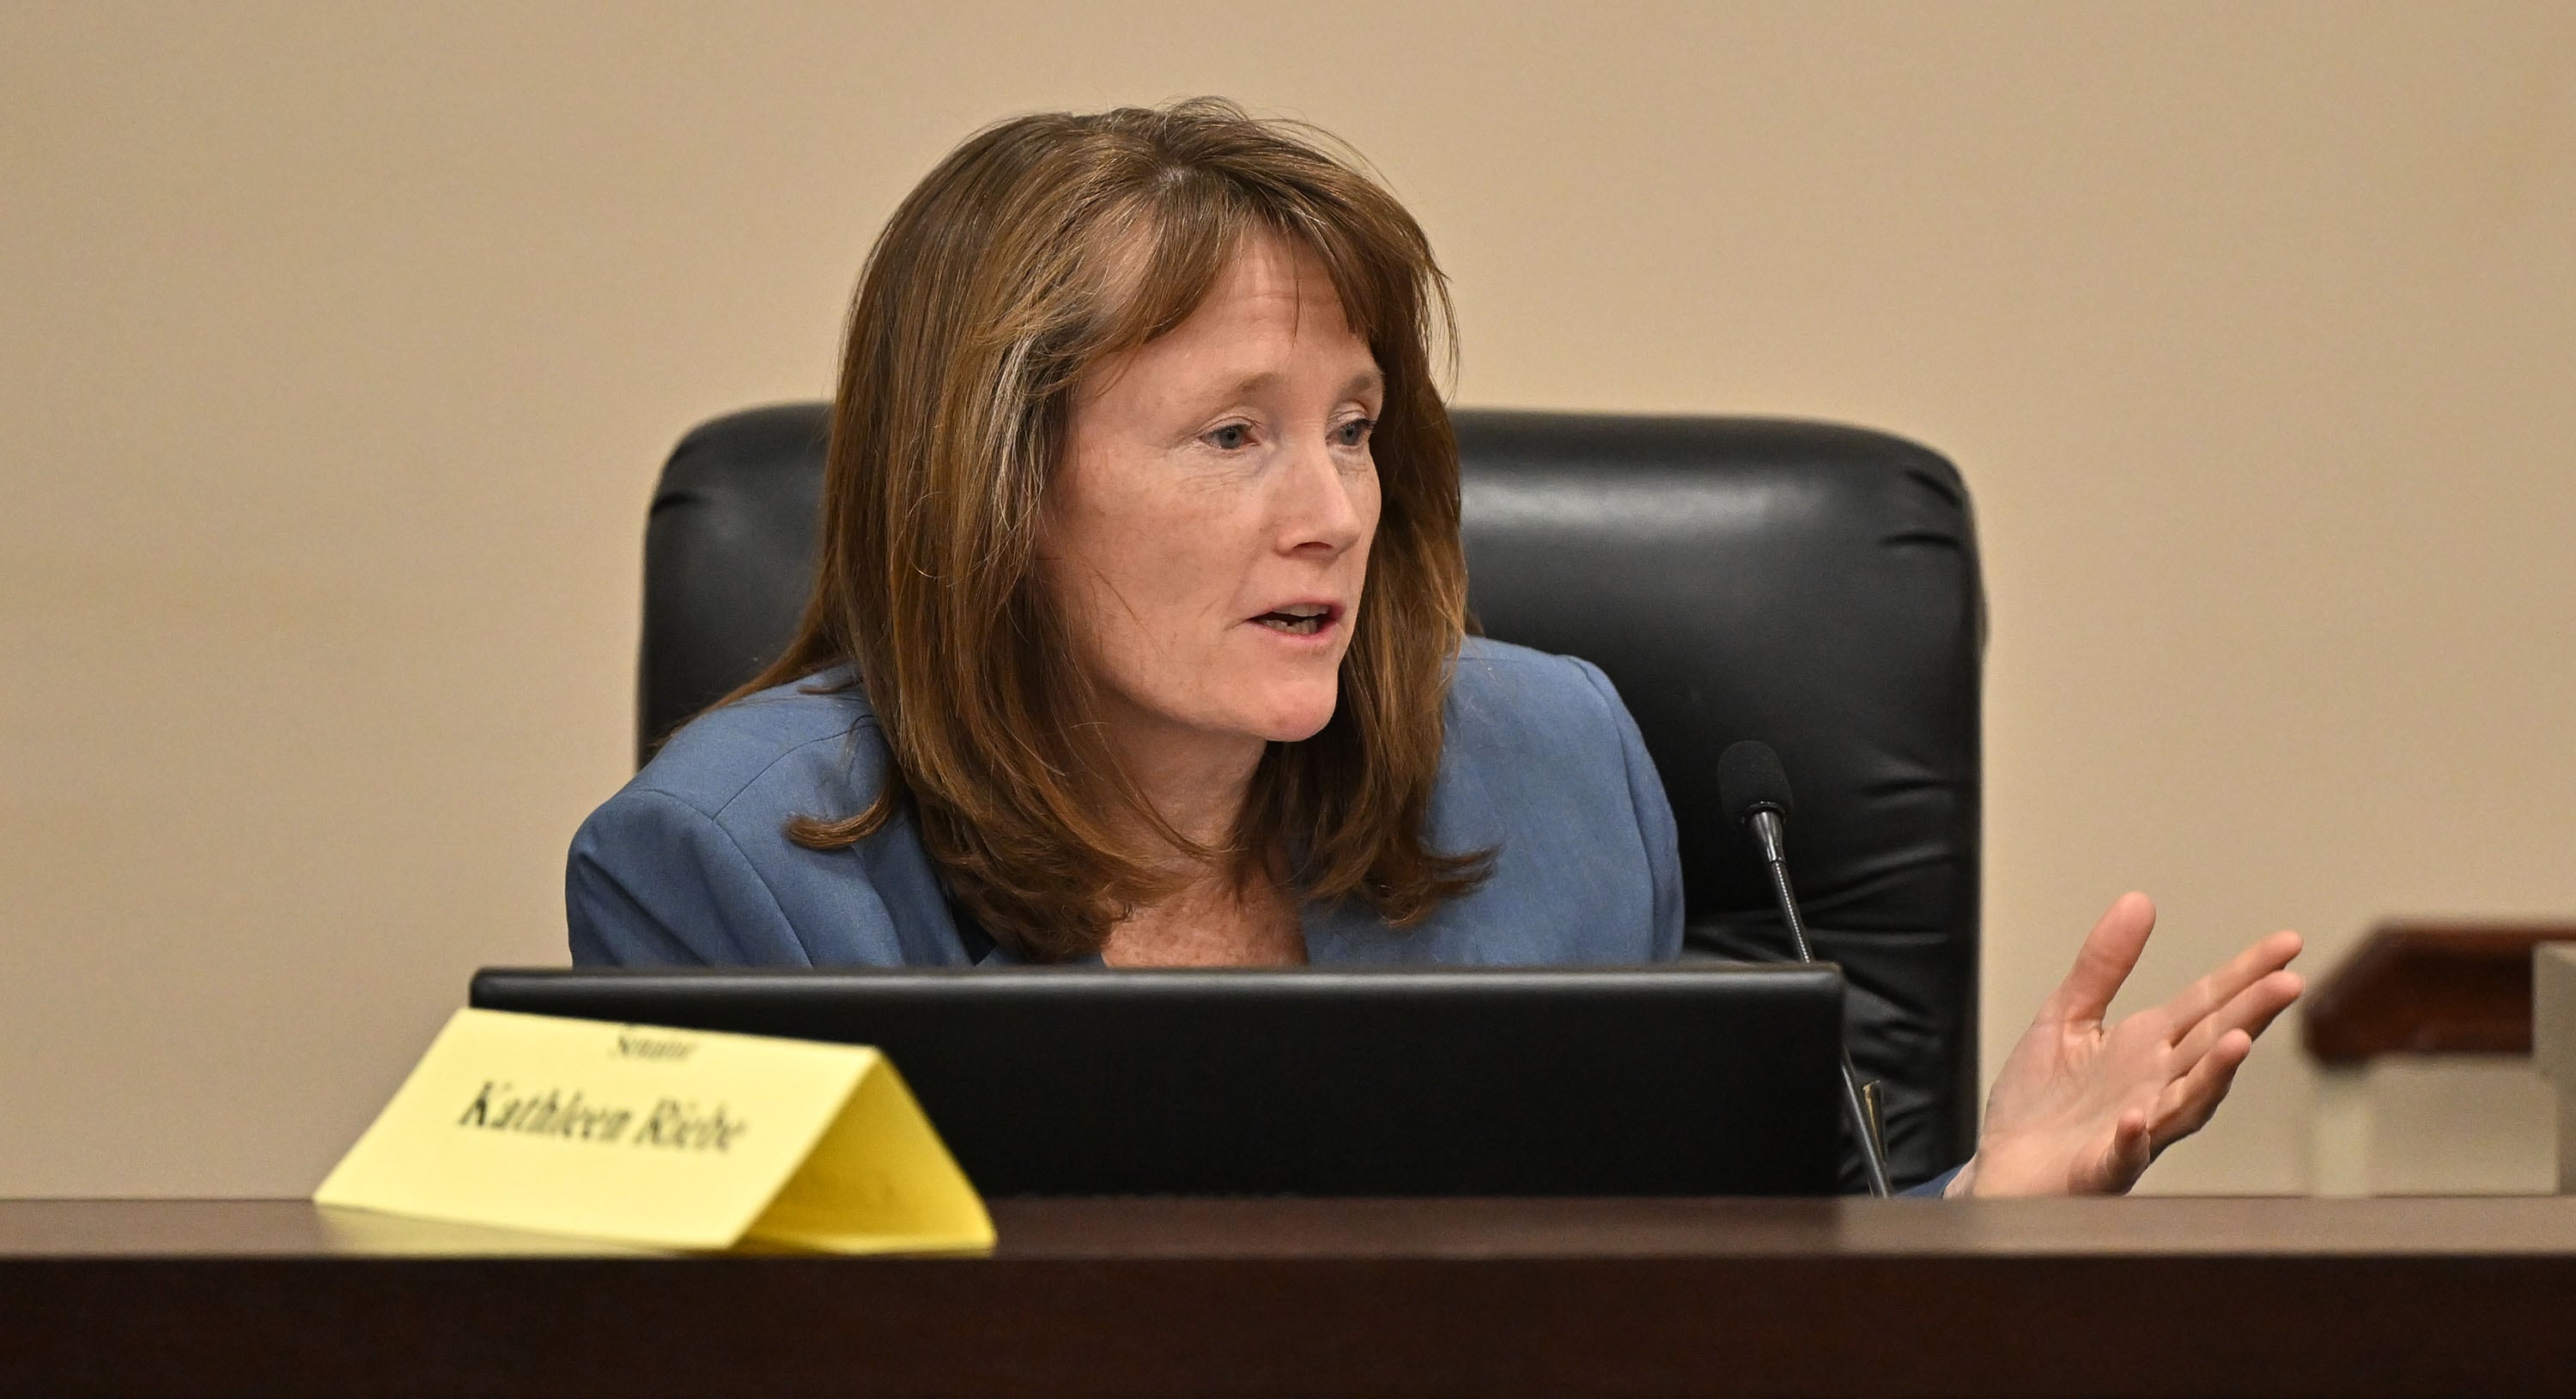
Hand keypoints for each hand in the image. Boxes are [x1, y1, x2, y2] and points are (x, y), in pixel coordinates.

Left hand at [1951, 892, 2302, 1196]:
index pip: (2206, 1003)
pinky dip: (2132, 1138)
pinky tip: (2137, 1118)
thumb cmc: (2041, 1102)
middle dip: (2249, 1015)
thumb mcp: (2066, 1017)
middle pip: (2209, 1047)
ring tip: (2236, 1043)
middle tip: (2289, 983)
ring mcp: (2135, 1131)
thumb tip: (2139, 899)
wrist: (2003, 1169)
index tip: (2289, 943)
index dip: (2246, 973)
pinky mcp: (2100, 1169)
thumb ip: (2102, 966)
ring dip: (2211, 1076)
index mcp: (2145, 1048)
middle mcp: (2154, 1087)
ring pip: (2185, 1104)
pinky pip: (2121, 1155)